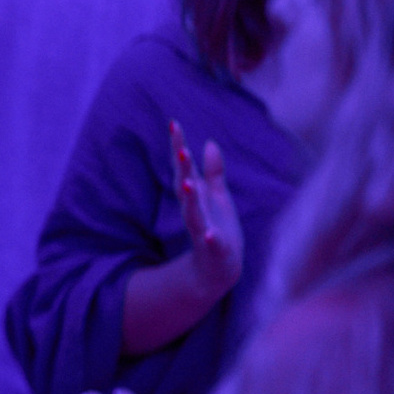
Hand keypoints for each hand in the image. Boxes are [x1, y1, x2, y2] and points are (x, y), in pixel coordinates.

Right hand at [171, 122, 242, 299]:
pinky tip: (208, 233)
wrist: (219, 269)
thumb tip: (209, 142)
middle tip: (181, 150)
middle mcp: (194, 210)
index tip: (173, 123)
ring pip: (193, 212)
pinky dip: (208, 238)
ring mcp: (202, 229)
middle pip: (185, 186)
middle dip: (182, 169)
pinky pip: (211, 243)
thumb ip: (213, 172)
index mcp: (194, 196)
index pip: (183, 167)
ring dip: (189, 199)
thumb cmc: (218, 228)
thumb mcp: (217, 197)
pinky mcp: (214, 249)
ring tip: (188, 184)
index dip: (178, 147)